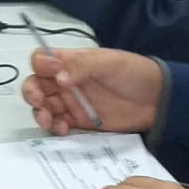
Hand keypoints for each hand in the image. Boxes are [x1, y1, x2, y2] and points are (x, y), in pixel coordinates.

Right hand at [22, 47, 162, 136]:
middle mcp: (66, 81)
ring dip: (39, 113)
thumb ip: (82, 66)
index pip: (43, 60)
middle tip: (39, 100)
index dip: (40, 65)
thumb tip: (58, 76)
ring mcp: (72, 102)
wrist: (157, 101)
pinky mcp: (80, 122)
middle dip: (31, 92)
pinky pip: (59, 125)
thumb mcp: (109, 63)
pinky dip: (55, 128)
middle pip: (37, 84)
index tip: (50, 72)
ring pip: (44, 107)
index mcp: (71, 62)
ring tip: (47, 120)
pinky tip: (62, 129)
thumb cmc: (133, 73)